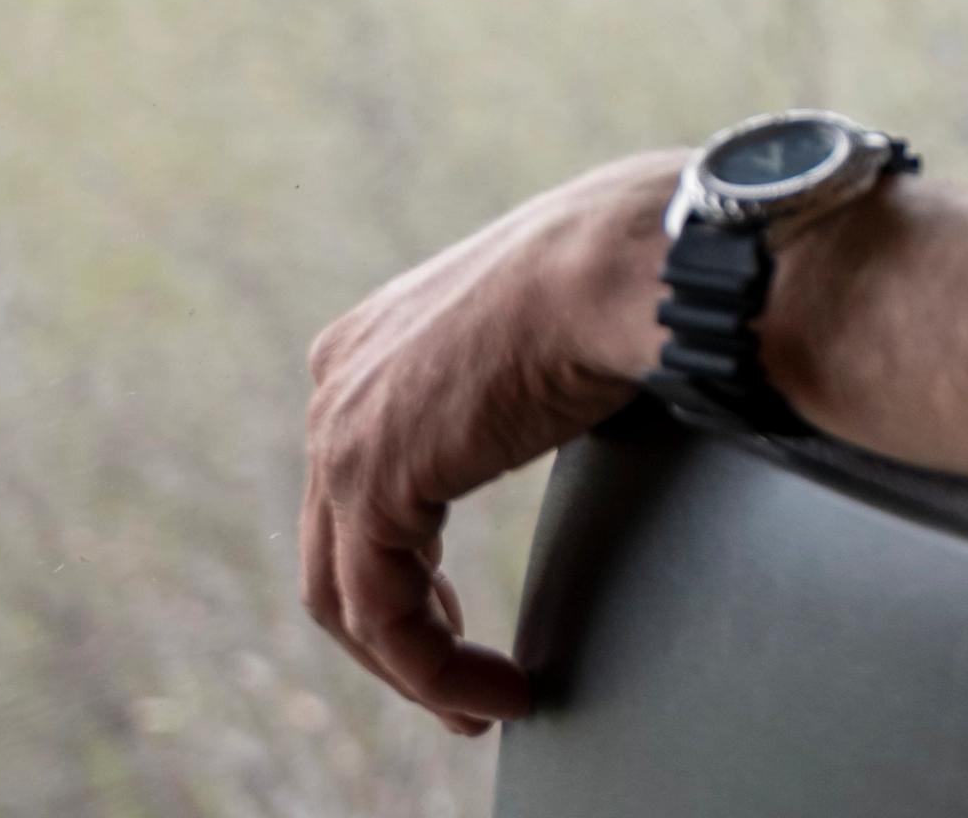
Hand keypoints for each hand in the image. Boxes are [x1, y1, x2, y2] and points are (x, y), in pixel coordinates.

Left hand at [301, 150, 679, 731]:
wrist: (629, 261)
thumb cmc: (626, 276)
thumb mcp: (551, 325)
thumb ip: (528, 372)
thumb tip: (581, 393)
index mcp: (373, 339)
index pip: (356, 485)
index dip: (404, 566)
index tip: (456, 614)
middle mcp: (338, 380)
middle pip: (340, 546)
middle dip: (401, 627)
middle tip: (462, 681)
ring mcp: (341, 431)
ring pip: (350, 595)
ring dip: (415, 669)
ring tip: (482, 704)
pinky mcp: (371, 484)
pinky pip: (386, 616)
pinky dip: (435, 671)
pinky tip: (498, 691)